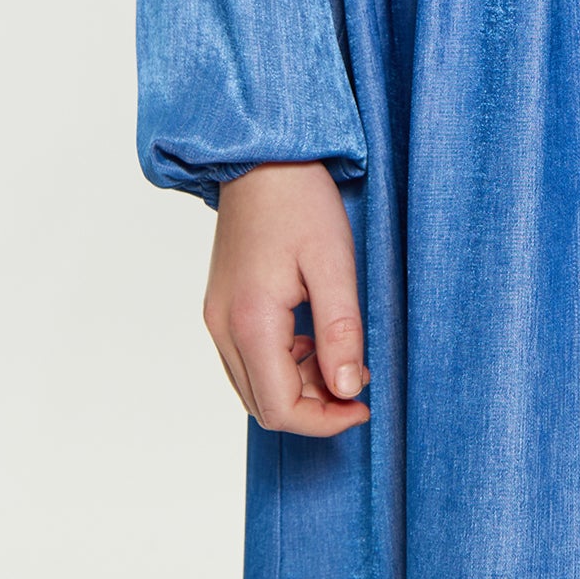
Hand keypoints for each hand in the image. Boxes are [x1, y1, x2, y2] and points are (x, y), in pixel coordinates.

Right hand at [204, 162, 370, 436]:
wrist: (260, 158)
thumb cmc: (300, 202)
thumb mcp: (333, 264)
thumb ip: (341, 331)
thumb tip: (348, 389)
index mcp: (251, 321)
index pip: (280, 409)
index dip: (325, 421)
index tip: (363, 405)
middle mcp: (223, 327)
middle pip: (263, 406)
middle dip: (313, 408)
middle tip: (354, 379)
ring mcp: (216, 318)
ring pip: (253, 386)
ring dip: (297, 388)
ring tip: (337, 354)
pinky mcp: (221, 306)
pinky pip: (247, 360)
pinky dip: (281, 366)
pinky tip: (311, 338)